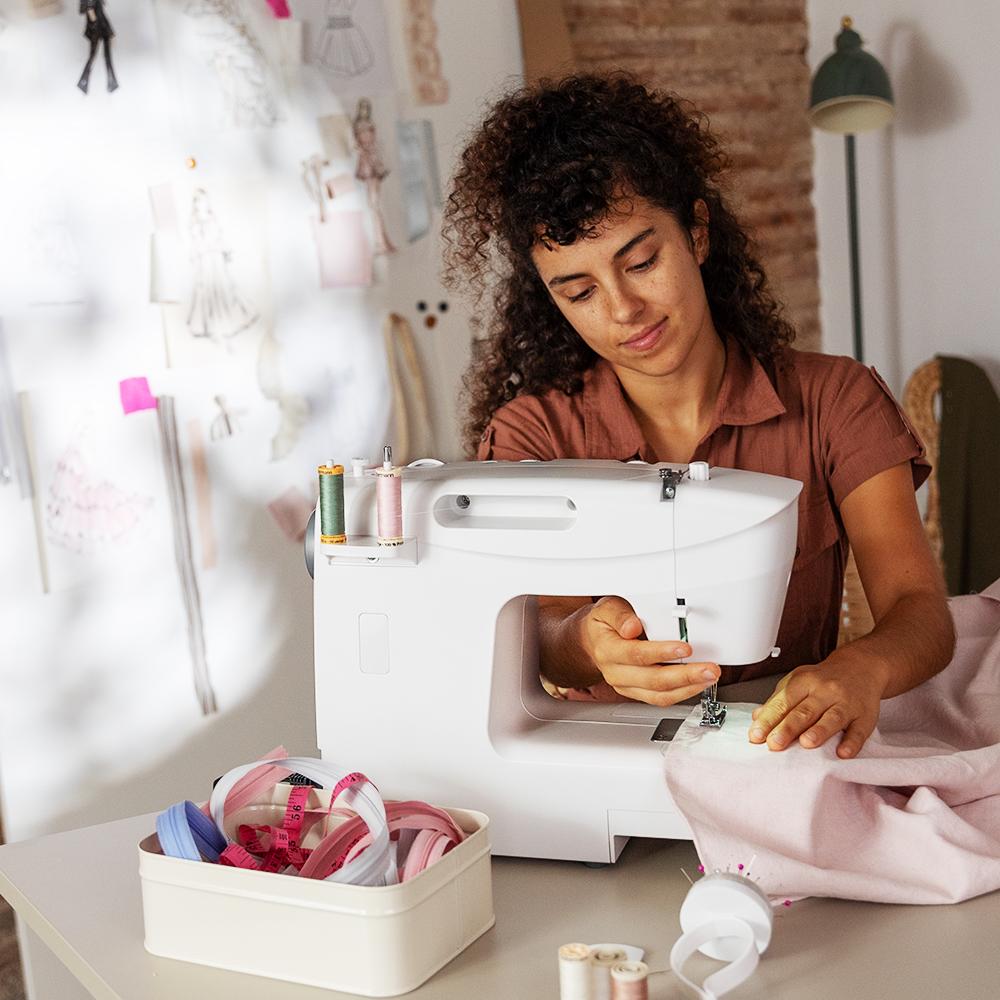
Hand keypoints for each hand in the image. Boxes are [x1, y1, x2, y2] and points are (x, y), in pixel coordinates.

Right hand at [579, 596, 720, 706]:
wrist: (591, 641)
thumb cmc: (603, 623)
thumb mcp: (606, 608)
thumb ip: (619, 615)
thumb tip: (632, 626)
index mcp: (608, 649)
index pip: (637, 654)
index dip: (662, 652)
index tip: (685, 647)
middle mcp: (616, 672)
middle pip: (652, 680)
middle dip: (684, 676)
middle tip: (708, 669)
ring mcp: (626, 685)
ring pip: (659, 695)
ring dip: (688, 688)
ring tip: (709, 677)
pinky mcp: (637, 692)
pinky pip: (660, 699)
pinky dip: (682, 693)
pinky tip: (698, 684)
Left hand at [748, 653, 888, 757]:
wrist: (861, 667)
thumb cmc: (824, 679)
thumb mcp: (798, 682)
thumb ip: (778, 700)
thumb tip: (757, 718)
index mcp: (804, 681)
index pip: (783, 701)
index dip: (769, 719)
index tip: (756, 735)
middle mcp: (824, 691)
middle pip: (804, 711)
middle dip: (788, 728)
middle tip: (774, 743)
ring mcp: (846, 703)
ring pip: (832, 718)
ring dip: (819, 731)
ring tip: (806, 743)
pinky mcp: (865, 716)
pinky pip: (859, 730)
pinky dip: (851, 742)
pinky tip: (843, 752)